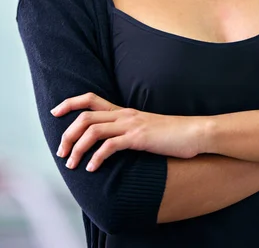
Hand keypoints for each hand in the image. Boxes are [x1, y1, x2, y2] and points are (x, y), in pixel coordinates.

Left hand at [51, 93, 203, 171]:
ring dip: (77, 148)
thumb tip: (114, 141)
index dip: (70, 103)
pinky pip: (110, 146)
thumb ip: (129, 130)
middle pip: (85, 115)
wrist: (195, 132)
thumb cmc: (173, 133)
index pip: (91, 98)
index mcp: (125, 110)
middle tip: (61, 152)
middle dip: (67, 134)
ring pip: (93, 130)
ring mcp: (132, 125)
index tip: (55, 112)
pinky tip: (92, 168)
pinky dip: (96, 157)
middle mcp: (125, 114)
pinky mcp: (139, 138)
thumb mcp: (147, 128)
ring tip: (72, 164)